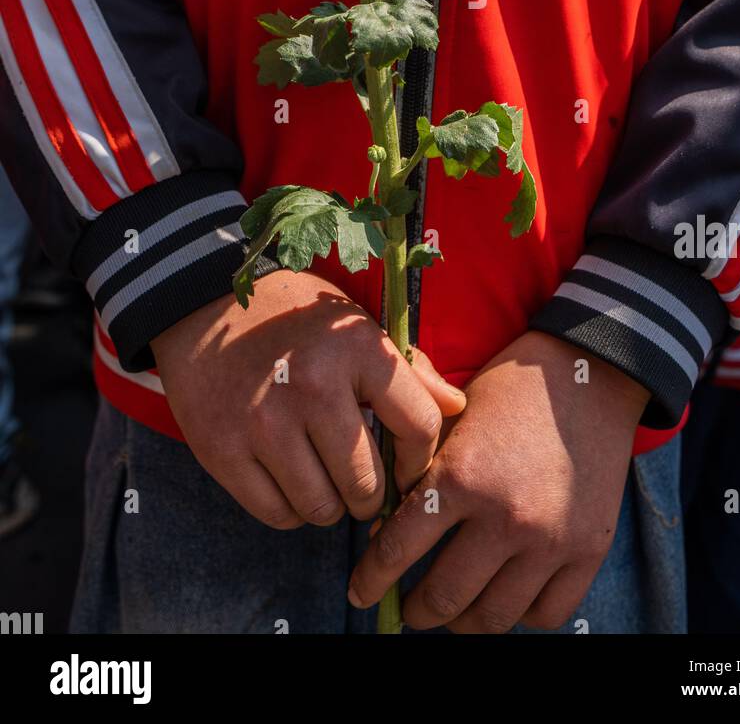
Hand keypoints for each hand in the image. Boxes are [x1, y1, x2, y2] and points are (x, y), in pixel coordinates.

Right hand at [151, 269, 465, 529]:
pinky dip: (290, 508)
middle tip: (362, 483)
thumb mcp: (356, 327)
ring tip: (325, 479)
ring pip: (322, 508)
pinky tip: (290, 479)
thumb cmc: (296, 319)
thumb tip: (456, 408)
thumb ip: (408, 371)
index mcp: (358, 349)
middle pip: (367, 484)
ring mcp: (264, 422)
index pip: (418, 428)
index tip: (407, 467)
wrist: (205, 303)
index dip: (419, 459)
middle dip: (371, 494)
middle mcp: (313, 387)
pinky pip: (277, 514)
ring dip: (331, 504)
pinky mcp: (223, 450)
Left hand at [348, 331, 648, 632]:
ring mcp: (550, 540)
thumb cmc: (510, 392)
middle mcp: (505, 516)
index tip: (360, 593)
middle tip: (407, 609)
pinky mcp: (589, 551)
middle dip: (415, 611)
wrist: (588, 374)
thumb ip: (418, 475)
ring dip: (463, 622)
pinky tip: (505, 595)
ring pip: (492, 617)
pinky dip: (520, 614)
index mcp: (461, 476)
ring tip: (453, 610)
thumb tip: (383, 537)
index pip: (396, 551)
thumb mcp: (452, 419)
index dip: (371, 580)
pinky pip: (546, 614)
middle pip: (442, 599)